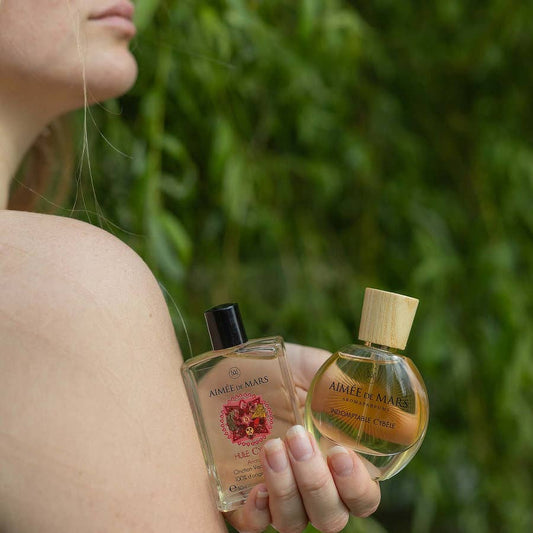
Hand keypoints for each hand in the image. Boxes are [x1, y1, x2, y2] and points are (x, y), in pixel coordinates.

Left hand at [225, 343, 380, 532]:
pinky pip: (254, 525)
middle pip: (330, 517)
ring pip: (293, 523)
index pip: (363, 497)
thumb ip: (345, 384)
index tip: (339, 453)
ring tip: (272, 446)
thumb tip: (380, 395)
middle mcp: (312, 485)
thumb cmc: (282, 369)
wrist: (236, 367)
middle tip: (297, 436)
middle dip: (316, 481)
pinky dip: (258, 514)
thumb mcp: (316, 368)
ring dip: (286, 489)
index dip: (357, 486)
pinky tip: (256, 488)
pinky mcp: (244, 496)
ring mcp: (279, 494)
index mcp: (338, 460)